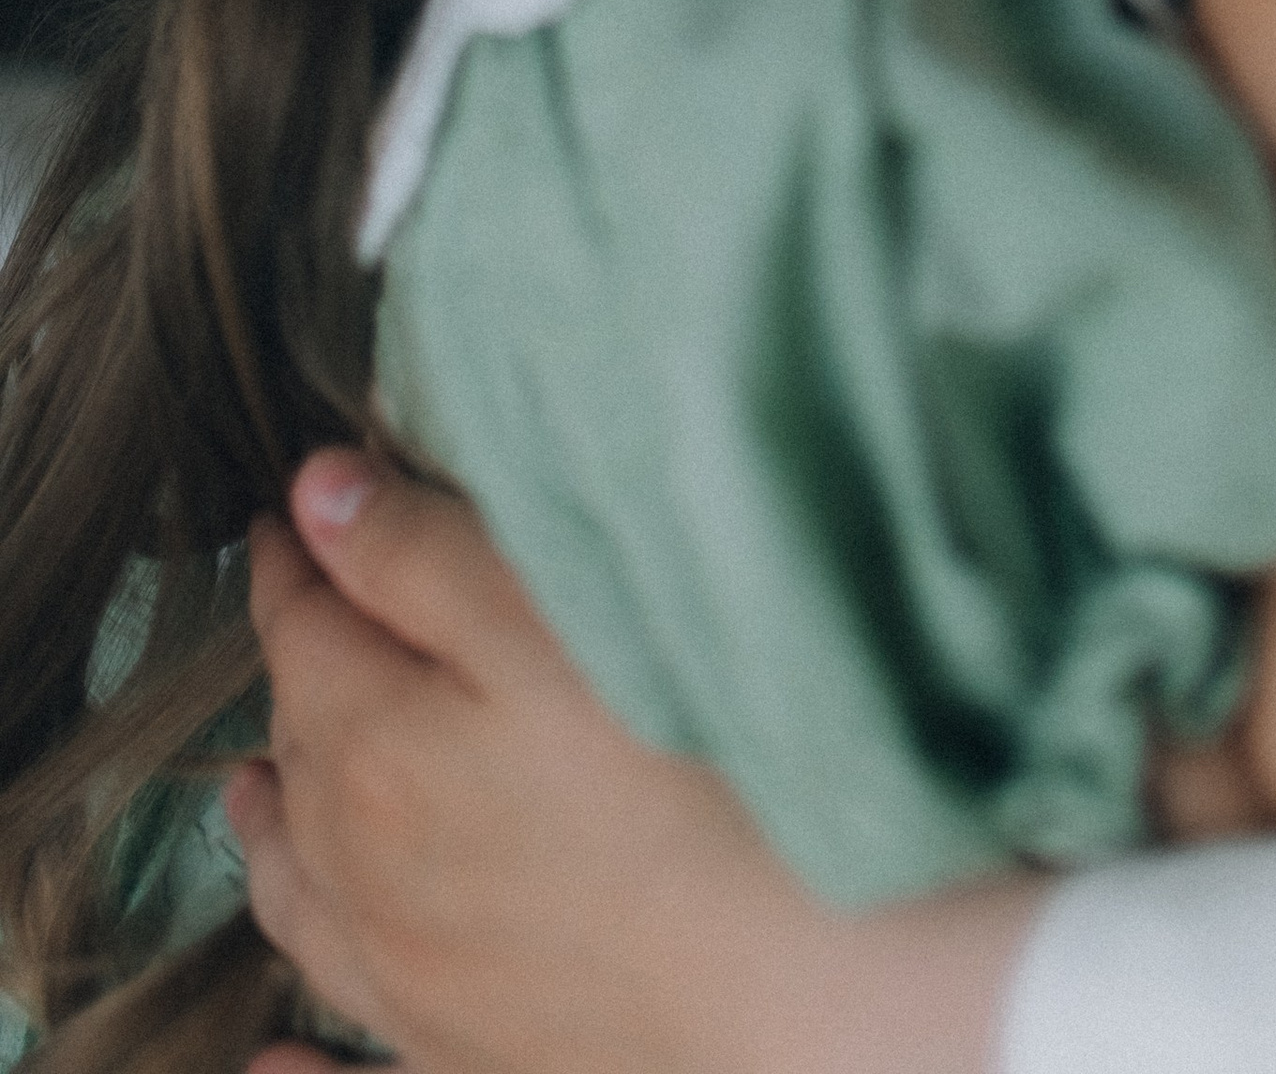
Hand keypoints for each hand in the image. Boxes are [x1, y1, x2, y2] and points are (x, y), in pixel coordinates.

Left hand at [228, 451, 1038, 1073]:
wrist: (784, 978)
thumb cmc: (683, 774)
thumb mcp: (547, 618)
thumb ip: (420, 555)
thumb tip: (316, 499)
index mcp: (373, 753)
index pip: (303, 631)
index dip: (295, 562)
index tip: (289, 514)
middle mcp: (366, 879)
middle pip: (300, 754)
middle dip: (293, 677)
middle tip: (303, 618)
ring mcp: (412, 987)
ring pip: (303, 902)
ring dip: (271, 838)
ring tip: (250, 797)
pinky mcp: (473, 1062)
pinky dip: (293, 1072)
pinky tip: (268, 1067)